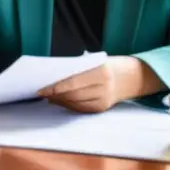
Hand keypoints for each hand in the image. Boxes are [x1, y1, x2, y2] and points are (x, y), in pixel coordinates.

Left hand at [38, 56, 160, 113]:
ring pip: (75, 103)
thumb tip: (52, 78)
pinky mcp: (101, 109)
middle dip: (55, 94)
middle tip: (40, 92)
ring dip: (59, 100)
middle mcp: (104, 88)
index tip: (41, 88)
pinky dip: (67, 104)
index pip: (73, 82)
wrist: (128, 77)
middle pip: (73, 94)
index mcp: (101, 72)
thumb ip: (75, 68)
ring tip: (47, 96)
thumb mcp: (93, 61)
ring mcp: (103, 100)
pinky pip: (80, 108)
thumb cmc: (104, 65)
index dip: (55, 87)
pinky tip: (58, 100)